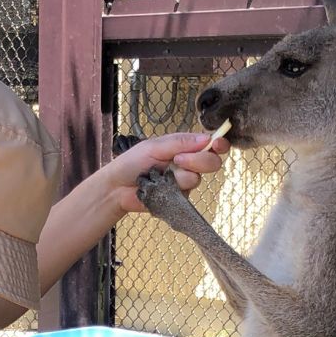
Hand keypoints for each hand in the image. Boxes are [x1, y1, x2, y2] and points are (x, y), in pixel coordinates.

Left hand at [104, 131, 230, 215]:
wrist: (117, 187)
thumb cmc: (132, 162)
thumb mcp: (154, 146)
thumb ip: (180, 142)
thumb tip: (206, 138)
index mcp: (184, 147)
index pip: (209, 144)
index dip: (218, 144)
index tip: (216, 144)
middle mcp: (188, 164)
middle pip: (211, 163)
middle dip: (198, 161)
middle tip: (177, 160)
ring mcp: (184, 182)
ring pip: (196, 179)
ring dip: (179, 176)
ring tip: (159, 175)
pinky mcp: (179, 198)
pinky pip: (185, 194)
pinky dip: (171, 190)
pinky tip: (158, 187)